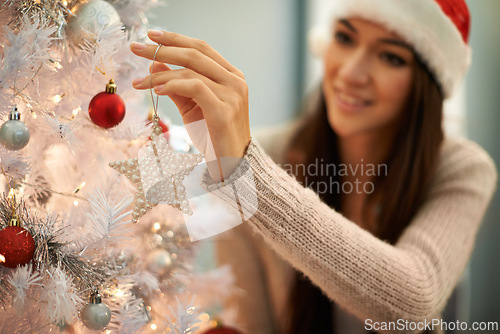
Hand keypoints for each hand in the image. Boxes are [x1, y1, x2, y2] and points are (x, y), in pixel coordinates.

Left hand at [130, 30, 250, 181]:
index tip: (151, 35)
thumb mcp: (192, 108)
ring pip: (191, 71)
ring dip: (159, 74)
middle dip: (162, 49)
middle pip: (194, 54)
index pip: (201, 48)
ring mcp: (232, 94)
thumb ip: (176, 86)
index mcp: (231, 76)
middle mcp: (235, 81)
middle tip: (136, 47)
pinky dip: (173, 85)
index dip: (175, 39)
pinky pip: (194, 88)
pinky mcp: (224, 110)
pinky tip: (157, 90)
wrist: (232, 166)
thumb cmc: (213, 137)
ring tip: (138, 82)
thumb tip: (154, 64)